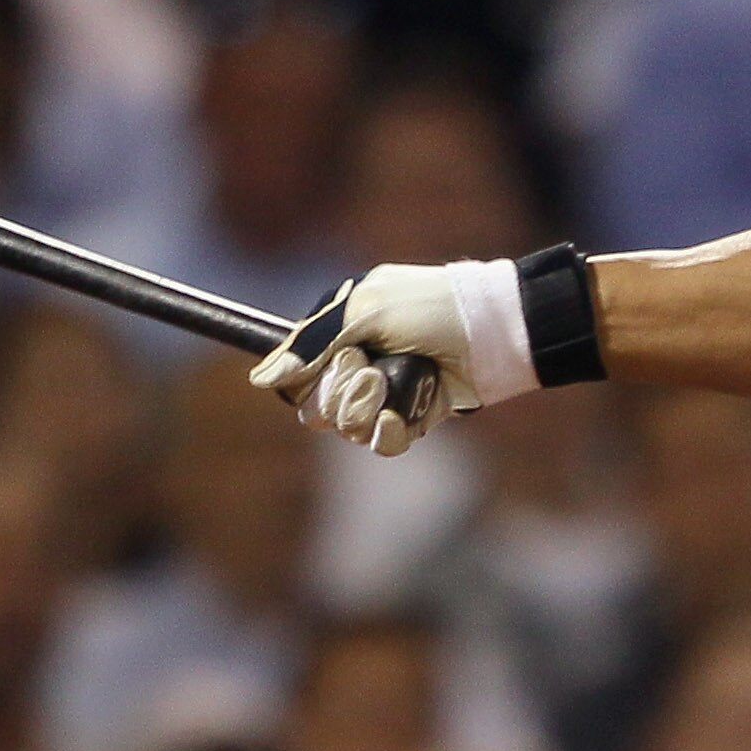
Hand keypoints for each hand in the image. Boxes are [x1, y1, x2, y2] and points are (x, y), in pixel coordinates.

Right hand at [252, 267, 465, 453]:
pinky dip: (394, 429)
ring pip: (346, 429)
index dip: (309, 379)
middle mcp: (352, 369)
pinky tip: (413, 410)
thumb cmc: (427, 306)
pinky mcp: (407, 420)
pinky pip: (380, 443)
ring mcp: (379, 398)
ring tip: (399, 381)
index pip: (294, 378)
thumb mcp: (364, 310)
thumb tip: (260, 379)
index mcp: (335, 337)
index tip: (341, 358)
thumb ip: (310, 344)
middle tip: (372, 368)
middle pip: (314, 410)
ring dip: (370, 407)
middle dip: (343, 392)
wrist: (489, 331)